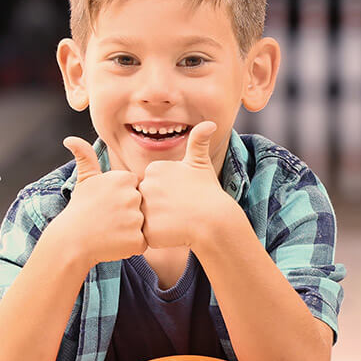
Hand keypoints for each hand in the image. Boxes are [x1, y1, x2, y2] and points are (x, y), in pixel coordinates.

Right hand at [56, 135, 145, 265]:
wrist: (70, 241)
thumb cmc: (80, 209)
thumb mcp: (84, 181)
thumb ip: (86, 158)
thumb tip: (70, 138)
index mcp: (124, 178)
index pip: (135, 187)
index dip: (122, 197)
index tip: (108, 204)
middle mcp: (132, 196)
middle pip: (141, 205)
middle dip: (128, 213)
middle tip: (109, 219)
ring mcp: (136, 219)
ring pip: (143, 224)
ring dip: (130, 229)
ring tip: (111, 230)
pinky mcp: (137, 240)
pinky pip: (142, 242)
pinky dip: (131, 245)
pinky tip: (115, 242)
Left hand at [138, 121, 232, 248]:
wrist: (215, 222)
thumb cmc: (208, 193)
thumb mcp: (201, 164)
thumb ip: (198, 142)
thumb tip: (210, 123)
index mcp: (154, 169)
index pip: (152, 185)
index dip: (166, 194)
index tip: (180, 196)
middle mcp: (145, 186)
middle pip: (146, 201)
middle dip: (160, 208)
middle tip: (180, 210)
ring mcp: (145, 209)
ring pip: (145, 218)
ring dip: (159, 222)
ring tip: (177, 222)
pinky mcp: (148, 231)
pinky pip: (147, 236)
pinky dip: (159, 237)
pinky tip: (174, 233)